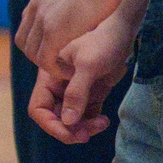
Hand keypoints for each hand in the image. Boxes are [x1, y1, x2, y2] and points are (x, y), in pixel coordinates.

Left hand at [15, 0, 122, 79]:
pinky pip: (44, 60)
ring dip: (47, 65)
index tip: (57, 47)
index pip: (29, 21)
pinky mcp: (52, 32)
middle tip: (59, 62)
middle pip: (24, 39)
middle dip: (38, 54)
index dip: (39, 38)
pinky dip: (54, 69)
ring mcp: (42, 18)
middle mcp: (37, 3)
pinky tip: (69, 70)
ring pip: (31, 52)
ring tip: (65, 69)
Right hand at [29, 9, 138, 145]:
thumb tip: (68, 122)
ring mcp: (75, 89)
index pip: (39, 108)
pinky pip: (87, 115)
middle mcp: (59, 85)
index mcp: (49, 76)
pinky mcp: (91, 92)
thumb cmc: (103, 39)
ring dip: (84, 128)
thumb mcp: (88, 64)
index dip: (50, 124)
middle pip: (56, 118)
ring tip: (101, 124)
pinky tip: (104, 120)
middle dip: (70, 129)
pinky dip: (93, 122)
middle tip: (88, 134)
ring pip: (72, 120)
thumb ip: (76, 93)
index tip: (71, 133)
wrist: (124, 28)